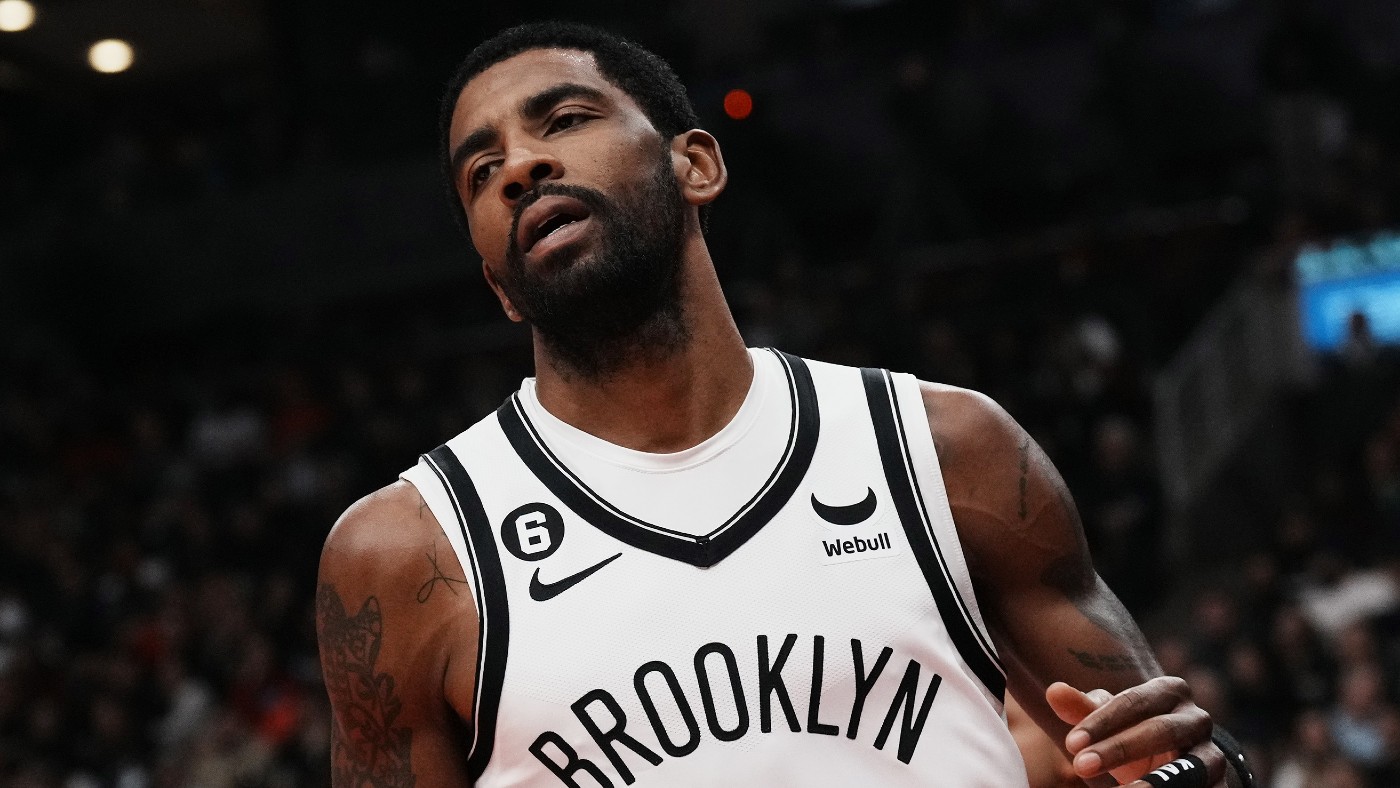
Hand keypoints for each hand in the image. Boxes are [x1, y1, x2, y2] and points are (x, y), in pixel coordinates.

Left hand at [1046, 676, 1226, 786]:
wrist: (1177, 763)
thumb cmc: (1133, 734)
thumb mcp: (1109, 722)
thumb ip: (1083, 709)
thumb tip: (1053, 691)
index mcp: (1169, 691)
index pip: (1134, 702)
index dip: (1102, 722)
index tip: (1071, 743)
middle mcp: (1197, 719)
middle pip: (1159, 730)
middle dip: (1119, 749)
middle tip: (1081, 766)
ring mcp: (1213, 753)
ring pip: (1189, 768)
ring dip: (1155, 782)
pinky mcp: (1220, 785)